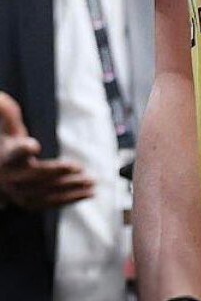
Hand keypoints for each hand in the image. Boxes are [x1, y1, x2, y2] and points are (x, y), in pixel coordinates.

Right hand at [0, 92, 94, 210]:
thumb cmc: (8, 144)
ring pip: (47, 193)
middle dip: (58, 173)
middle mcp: (11, 178)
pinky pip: (53, 202)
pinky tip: (90, 192)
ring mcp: (20, 194)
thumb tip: (3, 97)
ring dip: (71, 188)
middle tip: (80, 168)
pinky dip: (72, 199)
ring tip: (92, 182)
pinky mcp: (30, 203)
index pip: (14, 153)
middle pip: (36, 176)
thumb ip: (8, 113)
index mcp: (6, 157)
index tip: (34, 145)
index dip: (23, 150)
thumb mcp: (6, 128)